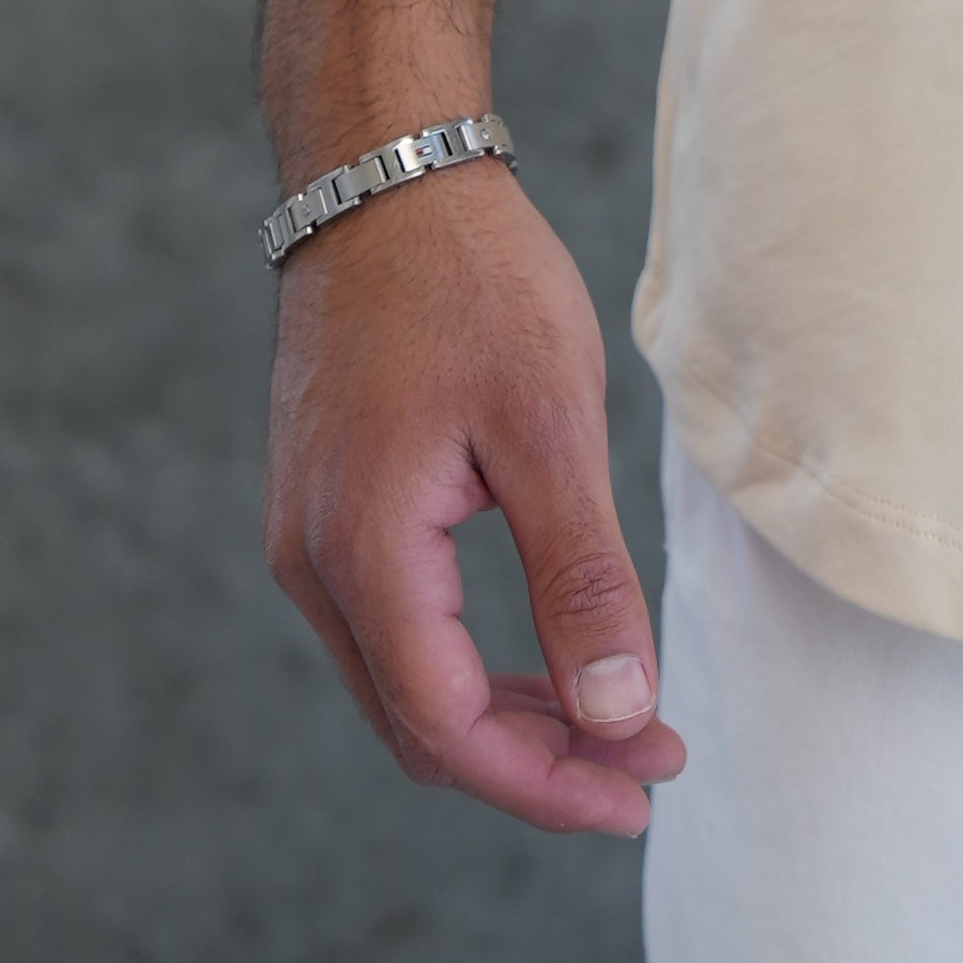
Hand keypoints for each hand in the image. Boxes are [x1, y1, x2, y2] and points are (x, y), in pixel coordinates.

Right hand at [264, 160, 686, 834]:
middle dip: (538, 763)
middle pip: (419, 726)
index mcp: (363, 550)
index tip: (645, 783)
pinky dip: (472, 664)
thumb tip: (615, 709)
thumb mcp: (549, 424)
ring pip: (404, 685)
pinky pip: (394, 630)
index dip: (548, 780)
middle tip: (652, 761)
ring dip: (508, 720)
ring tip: (618, 720)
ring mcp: (310, 537)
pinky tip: (548, 656)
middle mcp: (314, 563)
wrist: (387, 178)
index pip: (449, 727)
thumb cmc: (471, 282)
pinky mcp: (327, 508)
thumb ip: (580, 575)